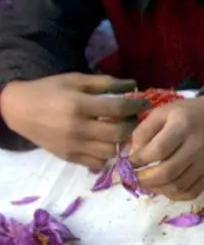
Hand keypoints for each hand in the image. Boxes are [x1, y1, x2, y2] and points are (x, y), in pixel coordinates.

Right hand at [0, 73, 146, 168]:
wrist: (18, 110)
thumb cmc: (49, 90)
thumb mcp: (75, 80)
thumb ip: (104, 83)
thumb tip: (133, 85)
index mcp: (78, 105)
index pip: (118, 109)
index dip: (136, 106)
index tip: (145, 103)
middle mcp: (77, 128)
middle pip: (118, 134)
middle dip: (132, 126)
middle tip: (133, 119)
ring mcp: (73, 145)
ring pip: (110, 152)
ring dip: (120, 143)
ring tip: (120, 132)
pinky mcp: (69, 157)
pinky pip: (96, 163)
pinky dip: (105, 156)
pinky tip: (105, 144)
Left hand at [129, 91, 203, 200]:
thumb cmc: (188, 113)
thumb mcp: (163, 112)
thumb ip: (144, 131)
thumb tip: (133, 155)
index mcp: (182, 126)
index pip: (157, 151)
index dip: (138, 160)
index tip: (127, 162)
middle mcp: (196, 147)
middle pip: (167, 173)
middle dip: (144, 179)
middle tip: (133, 177)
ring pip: (178, 186)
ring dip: (157, 189)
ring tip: (147, 183)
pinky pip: (192, 193)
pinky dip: (174, 195)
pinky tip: (164, 187)